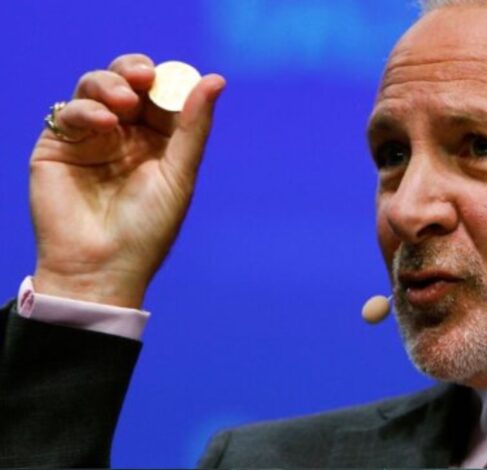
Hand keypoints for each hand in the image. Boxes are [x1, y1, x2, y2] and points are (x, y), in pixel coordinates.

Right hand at [30, 54, 225, 307]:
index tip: (169, 76)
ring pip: (95, 88)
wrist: (101, 266)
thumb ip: (194, 126)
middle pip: (127, 82)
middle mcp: (125, 134)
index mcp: (158, 140)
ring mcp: (91, 137)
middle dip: (135, 71)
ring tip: (124, 103)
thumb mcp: (179, 174)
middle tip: (143, 77)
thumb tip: (217, 79)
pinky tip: (105, 125)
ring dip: (110, 84)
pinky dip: (86, 110)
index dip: (166, 79)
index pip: (162, 94)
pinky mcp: (58, 145)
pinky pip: (69, 112)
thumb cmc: (148, 228)